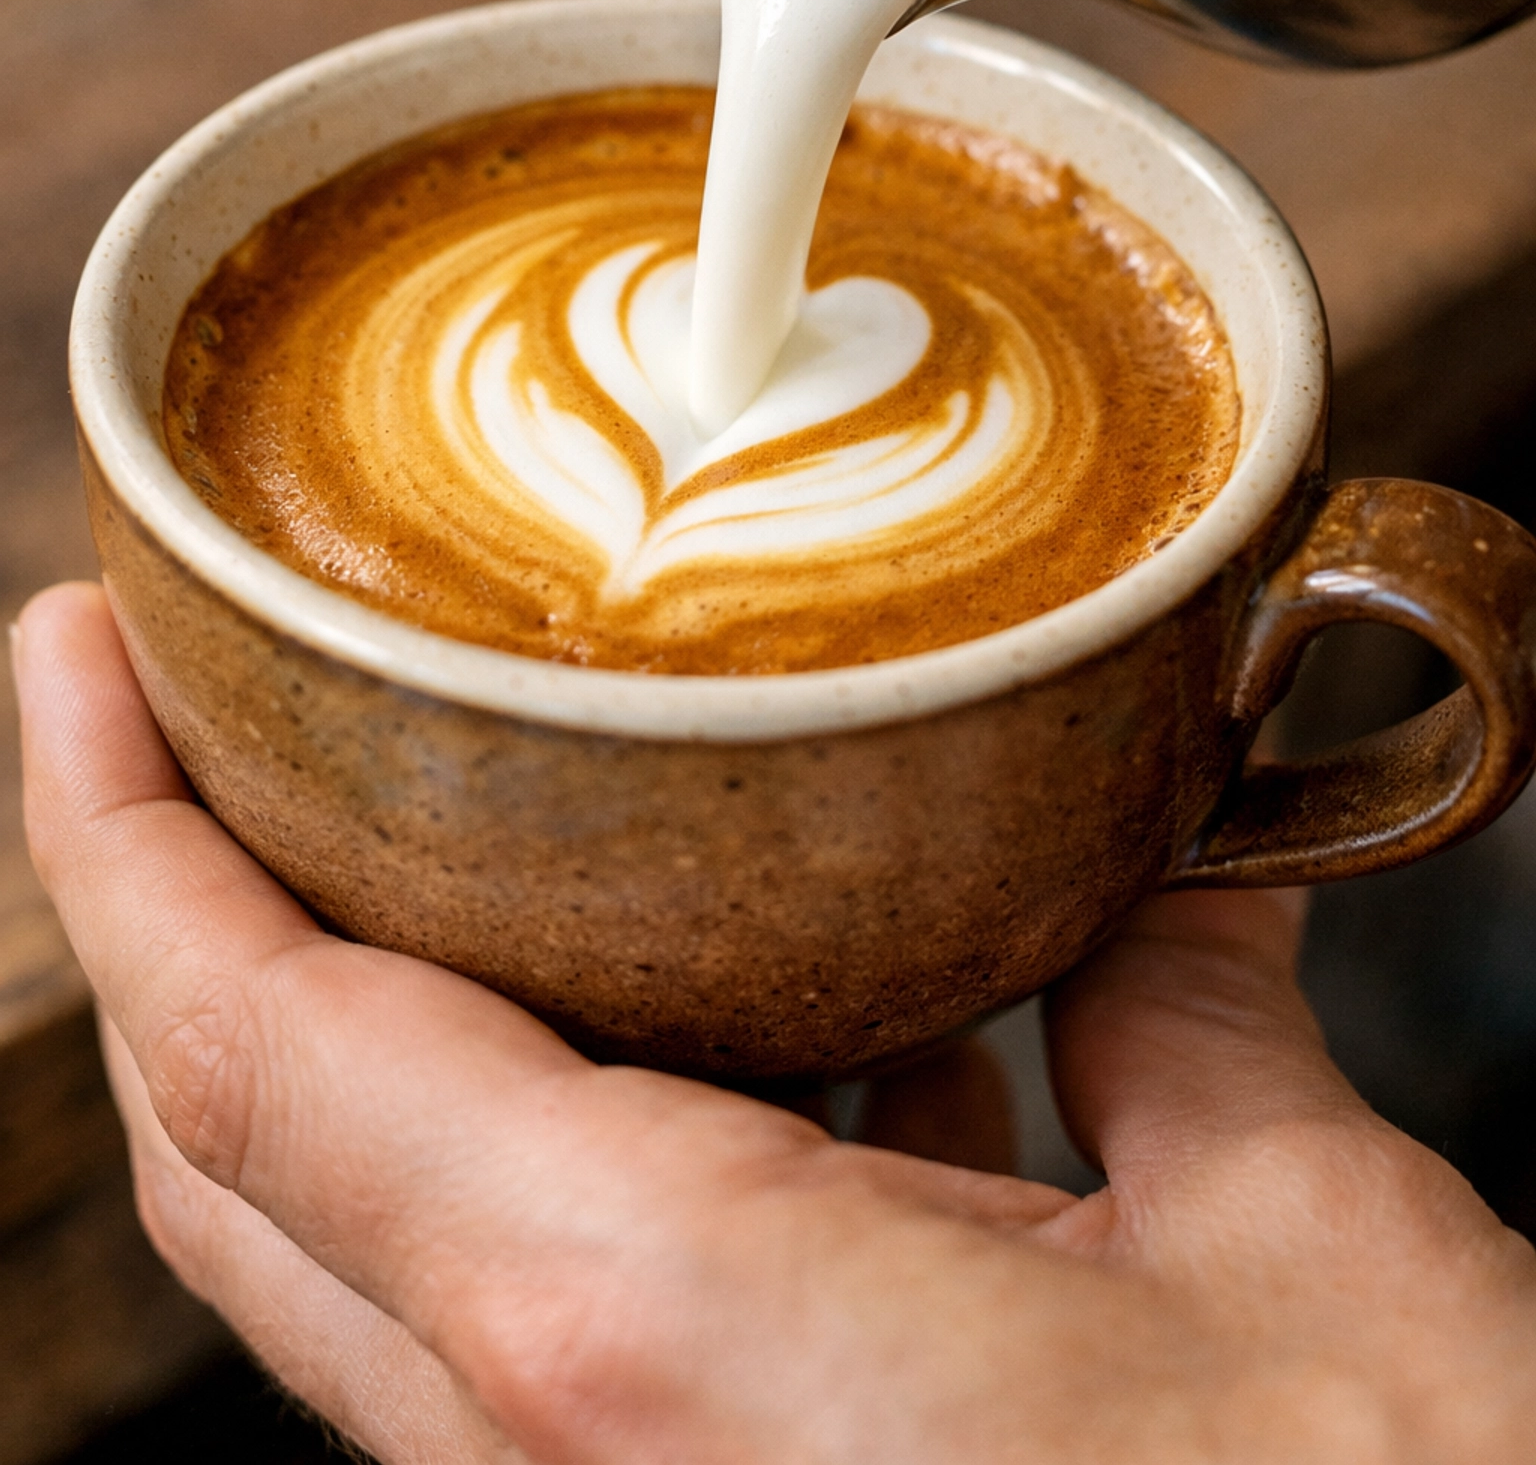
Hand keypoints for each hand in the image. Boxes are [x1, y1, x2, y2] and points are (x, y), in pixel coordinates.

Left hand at [17, 583, 1535, 1464]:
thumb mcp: (1295, 1244)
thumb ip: (1196, 1015)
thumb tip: (1173, 855)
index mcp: (648, 1319)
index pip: (248, 1040)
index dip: (110, 829)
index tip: (63, 651)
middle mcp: (562, 1445)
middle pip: (240, 1146)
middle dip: (171, 914)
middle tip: (179, 711)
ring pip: (366, 1234)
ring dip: (359, 1023)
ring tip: (448, 832)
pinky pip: (552, 1307)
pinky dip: (580, 1135)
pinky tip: (766, 1032)